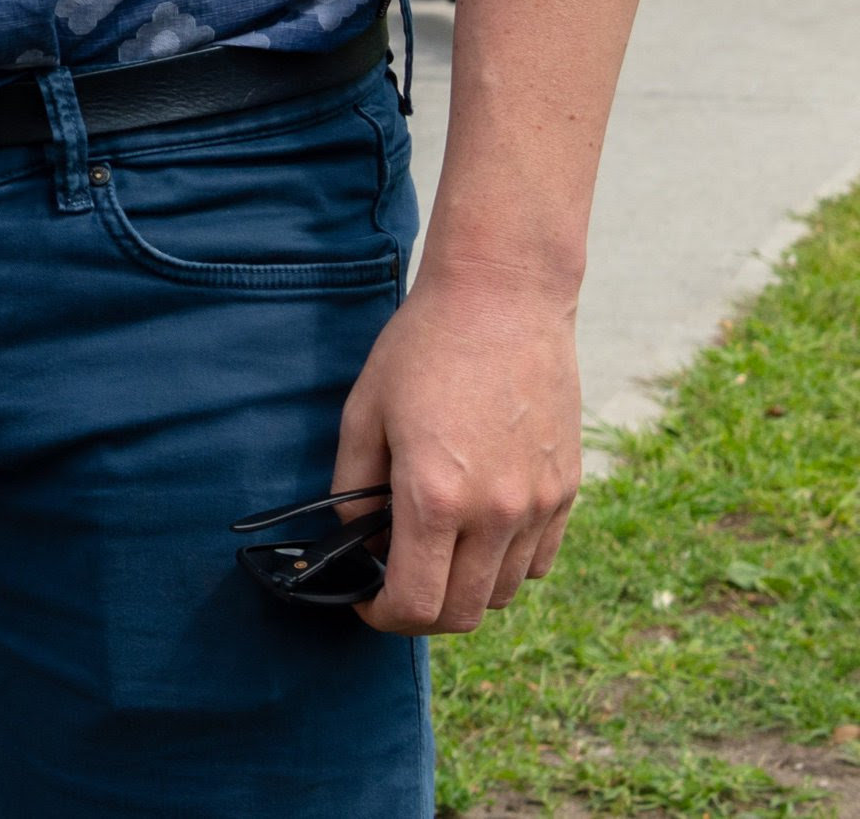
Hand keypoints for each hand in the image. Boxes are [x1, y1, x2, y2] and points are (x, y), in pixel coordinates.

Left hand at [332, 265, 580, 633]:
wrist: (503, 300)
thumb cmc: (422, 349)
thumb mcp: (363, 414)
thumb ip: (353, 491)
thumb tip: (354, 543)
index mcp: (436, 498)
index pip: (416, 604)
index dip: (383, 618)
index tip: (364, 603)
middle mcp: (496, 514)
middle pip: (464, 613)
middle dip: (421, 614)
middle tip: (393, 586)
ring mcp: (539, 505)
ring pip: (503, 592)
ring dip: (464, 589)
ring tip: (434, 552)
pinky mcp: (567, 491)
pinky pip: (537, 561)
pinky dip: (504, 564)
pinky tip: (477, 530)